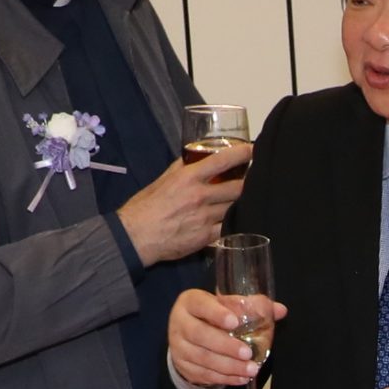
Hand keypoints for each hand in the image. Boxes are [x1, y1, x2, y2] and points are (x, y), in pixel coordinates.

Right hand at [118, 146, 249, 264]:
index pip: (222, 161)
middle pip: (238, 187)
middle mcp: (200, 196)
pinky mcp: (206, 237)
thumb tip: (195, 156)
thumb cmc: (146, 206)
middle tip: (253, 179)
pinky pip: (229, 228)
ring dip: (242, 203)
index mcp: (188, 178)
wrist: (136, 236)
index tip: (252, 151)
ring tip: (246, 200)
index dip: (242, 154)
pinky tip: (236, 220)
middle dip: (248, 182)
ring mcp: (205, 217)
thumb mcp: (163, 179)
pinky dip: (234, 223)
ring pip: (236, 208)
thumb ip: (182, 167)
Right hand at [167, 286, 275, 388]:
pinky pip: (204, 374)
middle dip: (226, 346)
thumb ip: (252, 306)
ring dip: (229, 366)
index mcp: (190, 302)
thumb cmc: (211, 316)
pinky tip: (241, 378)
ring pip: (202, 358)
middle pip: (200, 335)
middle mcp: (180, 323)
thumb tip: (280, 310)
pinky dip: (225, 378)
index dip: (216, 314)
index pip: (201, 305)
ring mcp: (178, 347)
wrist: (187, 335)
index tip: (235, 322)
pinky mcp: (183, 366)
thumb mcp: (227, 306)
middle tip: (248, 353)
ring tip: (251, 369)